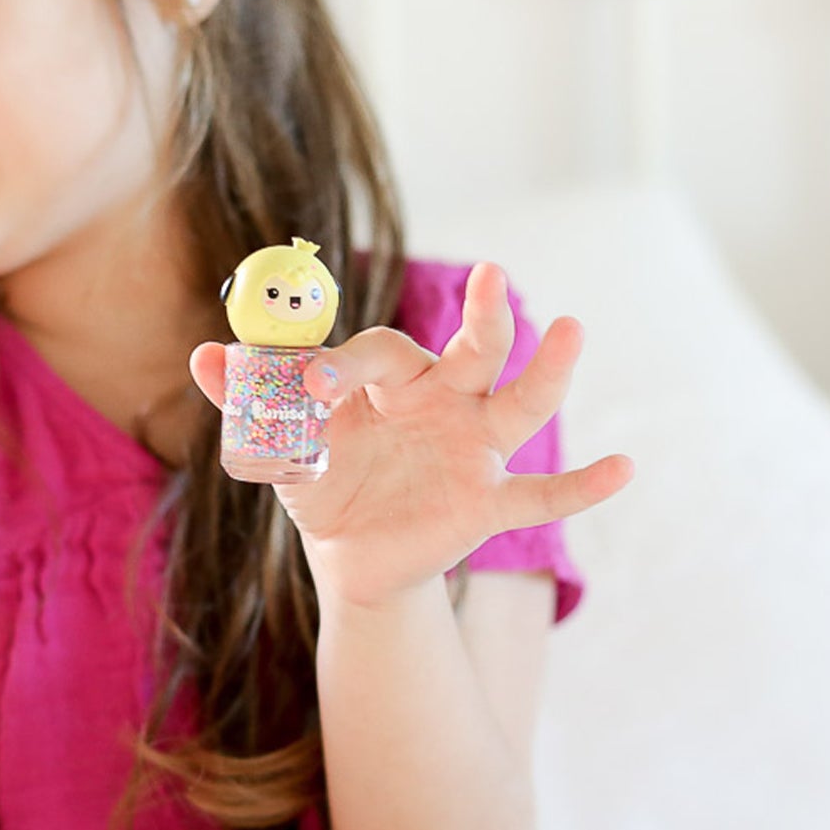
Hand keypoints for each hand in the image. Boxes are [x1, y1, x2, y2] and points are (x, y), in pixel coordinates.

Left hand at [191, 262, 632, 606]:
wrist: (348, 554)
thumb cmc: (321, 478)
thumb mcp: (280, 442)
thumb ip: (248, 397)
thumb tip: (202, 356)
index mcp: (391, 380)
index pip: (380, 354)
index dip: (345, 367)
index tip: (311, 389)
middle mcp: (443, 403)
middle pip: (474, 351)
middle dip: (484, 316)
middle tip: (492, 275)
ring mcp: (473, 451)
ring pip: (519, 406)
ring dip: (547, 373)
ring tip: (573, 331)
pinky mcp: (488, 503)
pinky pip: (542, 496)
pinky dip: (584, 485)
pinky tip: (626, 467)